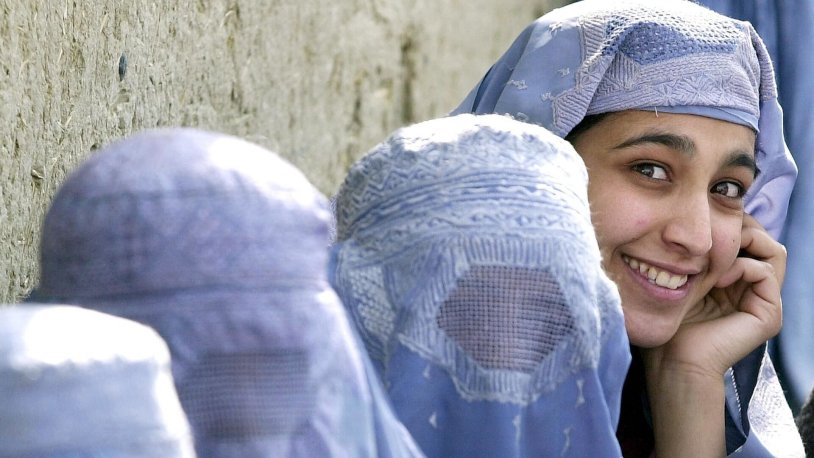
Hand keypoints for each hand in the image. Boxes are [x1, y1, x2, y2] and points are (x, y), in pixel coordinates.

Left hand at [640, 215, 785, 456]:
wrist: (672, 360)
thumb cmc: (670, 321)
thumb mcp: (687, 277)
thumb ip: (703, 253)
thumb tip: (713, 217)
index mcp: (737, 282)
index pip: (751, 237)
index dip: (734, 222)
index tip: (707, 220)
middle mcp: (755, 290)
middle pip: (766, 239)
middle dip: (743, 227)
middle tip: (715, 230)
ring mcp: (765, 303)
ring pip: (774, 251)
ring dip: (743, 243)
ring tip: (714, 256)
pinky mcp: (769, 314)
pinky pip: (764, 271)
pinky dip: (740, 265)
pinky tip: (716, 278)